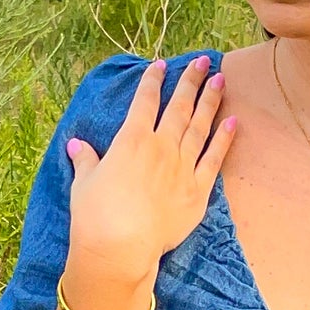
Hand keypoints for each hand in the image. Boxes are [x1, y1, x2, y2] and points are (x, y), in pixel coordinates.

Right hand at [62, 56, 234, 309]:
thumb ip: (86, 160)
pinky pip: (214, 159)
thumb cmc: (95, 215)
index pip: (144, 101)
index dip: (153, 81)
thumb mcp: (84, 183)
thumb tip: (76, 145)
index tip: (161, 64)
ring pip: (200, 126)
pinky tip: (233, 122)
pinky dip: (224, 139)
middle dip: (190, 81)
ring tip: (220, 80)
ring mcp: (182, 167)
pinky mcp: (197, 191)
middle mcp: (160, 147)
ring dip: (210, 101)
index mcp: (131, 140)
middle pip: (179, 106)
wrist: (119, 247)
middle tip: (202, 61)